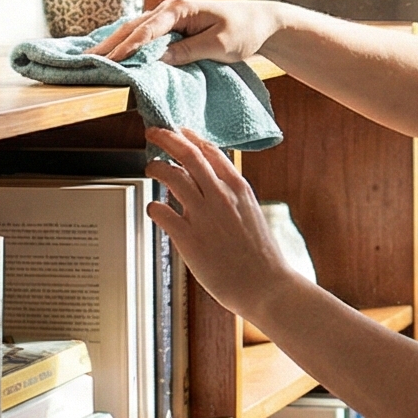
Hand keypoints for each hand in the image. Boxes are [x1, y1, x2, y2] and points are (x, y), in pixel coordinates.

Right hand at [91, 0, 286, 65]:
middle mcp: (169, 8)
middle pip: (132, 27)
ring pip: (133, 29)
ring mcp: (168, 17)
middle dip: (109, 44)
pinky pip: (143, 35)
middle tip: (86, 62)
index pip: (147, 30)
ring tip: (91, 59)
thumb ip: (188, 51)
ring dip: (113, 44)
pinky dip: (126, 43)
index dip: (128, 47)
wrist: (259, 22)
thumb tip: (157, 59)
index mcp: (180, 8)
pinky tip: (111, 53)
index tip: (111, 62)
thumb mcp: (219, 45)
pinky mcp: (170, 27)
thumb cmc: (243, 31)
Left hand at [141, 127, 301, 324]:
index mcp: (239, 188)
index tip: (179, 131)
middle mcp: (220, 196)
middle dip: (166, 138)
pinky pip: (160, 211)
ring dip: (156, 167)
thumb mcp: (251, 213)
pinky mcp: (189, 238)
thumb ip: (231, 197)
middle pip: (187, 153)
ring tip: (150, 168)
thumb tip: (210, 185)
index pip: (210, 150)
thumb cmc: (261, 257)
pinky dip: (153, 206)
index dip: (190, 137)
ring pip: (171, 176)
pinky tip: (154, 209)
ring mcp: (203, 216)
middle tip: (154, 132)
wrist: (266, 286)